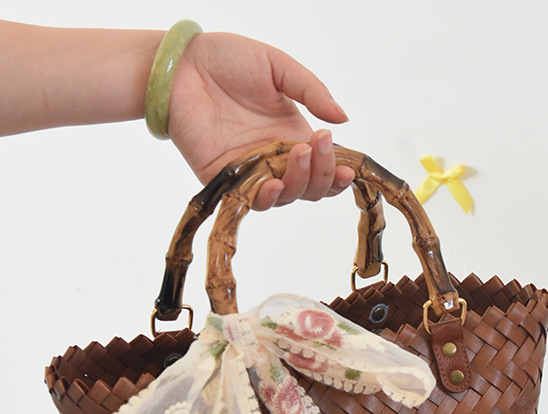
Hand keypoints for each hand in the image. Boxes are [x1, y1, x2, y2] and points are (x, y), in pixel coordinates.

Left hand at [167, 32, 354, 209]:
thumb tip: (342, 119)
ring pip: (288, 196)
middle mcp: (277, 159)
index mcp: (294, 136)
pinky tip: (274, 184)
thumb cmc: (226, 60)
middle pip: (312, 187)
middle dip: (322, 173)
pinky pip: (252, 201)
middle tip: (316, 144)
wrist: (180, 65)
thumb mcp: (278, 67)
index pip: (325, 167)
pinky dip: (267, 198)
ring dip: (299, 181)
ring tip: (298, 153)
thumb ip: (311, 91)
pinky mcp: (226, 180)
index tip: (349, 166)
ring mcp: (253, 172)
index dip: (339, 172)